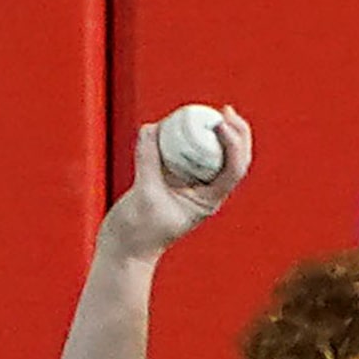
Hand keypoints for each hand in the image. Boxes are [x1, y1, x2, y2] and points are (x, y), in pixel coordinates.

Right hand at [101, 105, 253, 259]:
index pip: (233, 169)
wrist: (123, 248)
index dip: (234, 143)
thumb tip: (151, 129)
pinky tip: (177, 122)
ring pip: (211, 155)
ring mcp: (190, 186)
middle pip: (231, 160)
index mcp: (209, 200)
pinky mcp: (172, 180)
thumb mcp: (144, 194)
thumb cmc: (137, 231)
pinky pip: (184, 155)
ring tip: (210, 112)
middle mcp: (205, 192)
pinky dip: (184, 138)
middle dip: (235, 134)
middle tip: (226, 111)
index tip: (221, 123)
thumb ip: (148, 161)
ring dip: (215, 133)